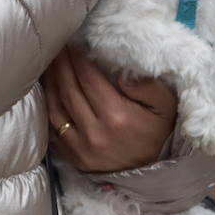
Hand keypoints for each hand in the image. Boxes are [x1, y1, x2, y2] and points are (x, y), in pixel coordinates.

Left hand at [42, 46, 176, 172]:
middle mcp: (95, 132)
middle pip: (69, 91)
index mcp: (117, 117)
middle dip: (61, 65)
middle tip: (57, 46)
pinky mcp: (72, 157)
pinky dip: (49, 106)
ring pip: (56, 108)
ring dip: (51, 83)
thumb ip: (148, 86)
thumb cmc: (157, 133)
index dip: (78, 59)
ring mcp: (80, 147)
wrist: (151, 172)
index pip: (89, 80)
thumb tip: (122, 74)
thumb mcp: (165, 107)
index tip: (73, 43)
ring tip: (50, 63)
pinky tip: (49, 90)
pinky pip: (53, 128)